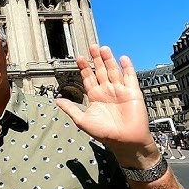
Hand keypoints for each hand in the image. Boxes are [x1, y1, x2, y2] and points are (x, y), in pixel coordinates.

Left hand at [55, 45, 158, 168]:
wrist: (125, 142)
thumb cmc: (104, 133)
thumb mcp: (82, 120)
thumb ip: (70, 109)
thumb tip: (56, 101)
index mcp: (95, 96)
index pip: (88, 78)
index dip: (84, 68)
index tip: (79, 57)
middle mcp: (107, 91)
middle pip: (100, 71)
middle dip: (96, 59)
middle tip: (91, 46)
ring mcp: (120, 91)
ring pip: (113, 71)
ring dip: (109, 60)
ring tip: (103, 48)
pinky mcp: (132, 93)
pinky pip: (130, 78)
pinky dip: (127, 68)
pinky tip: (123, 58)